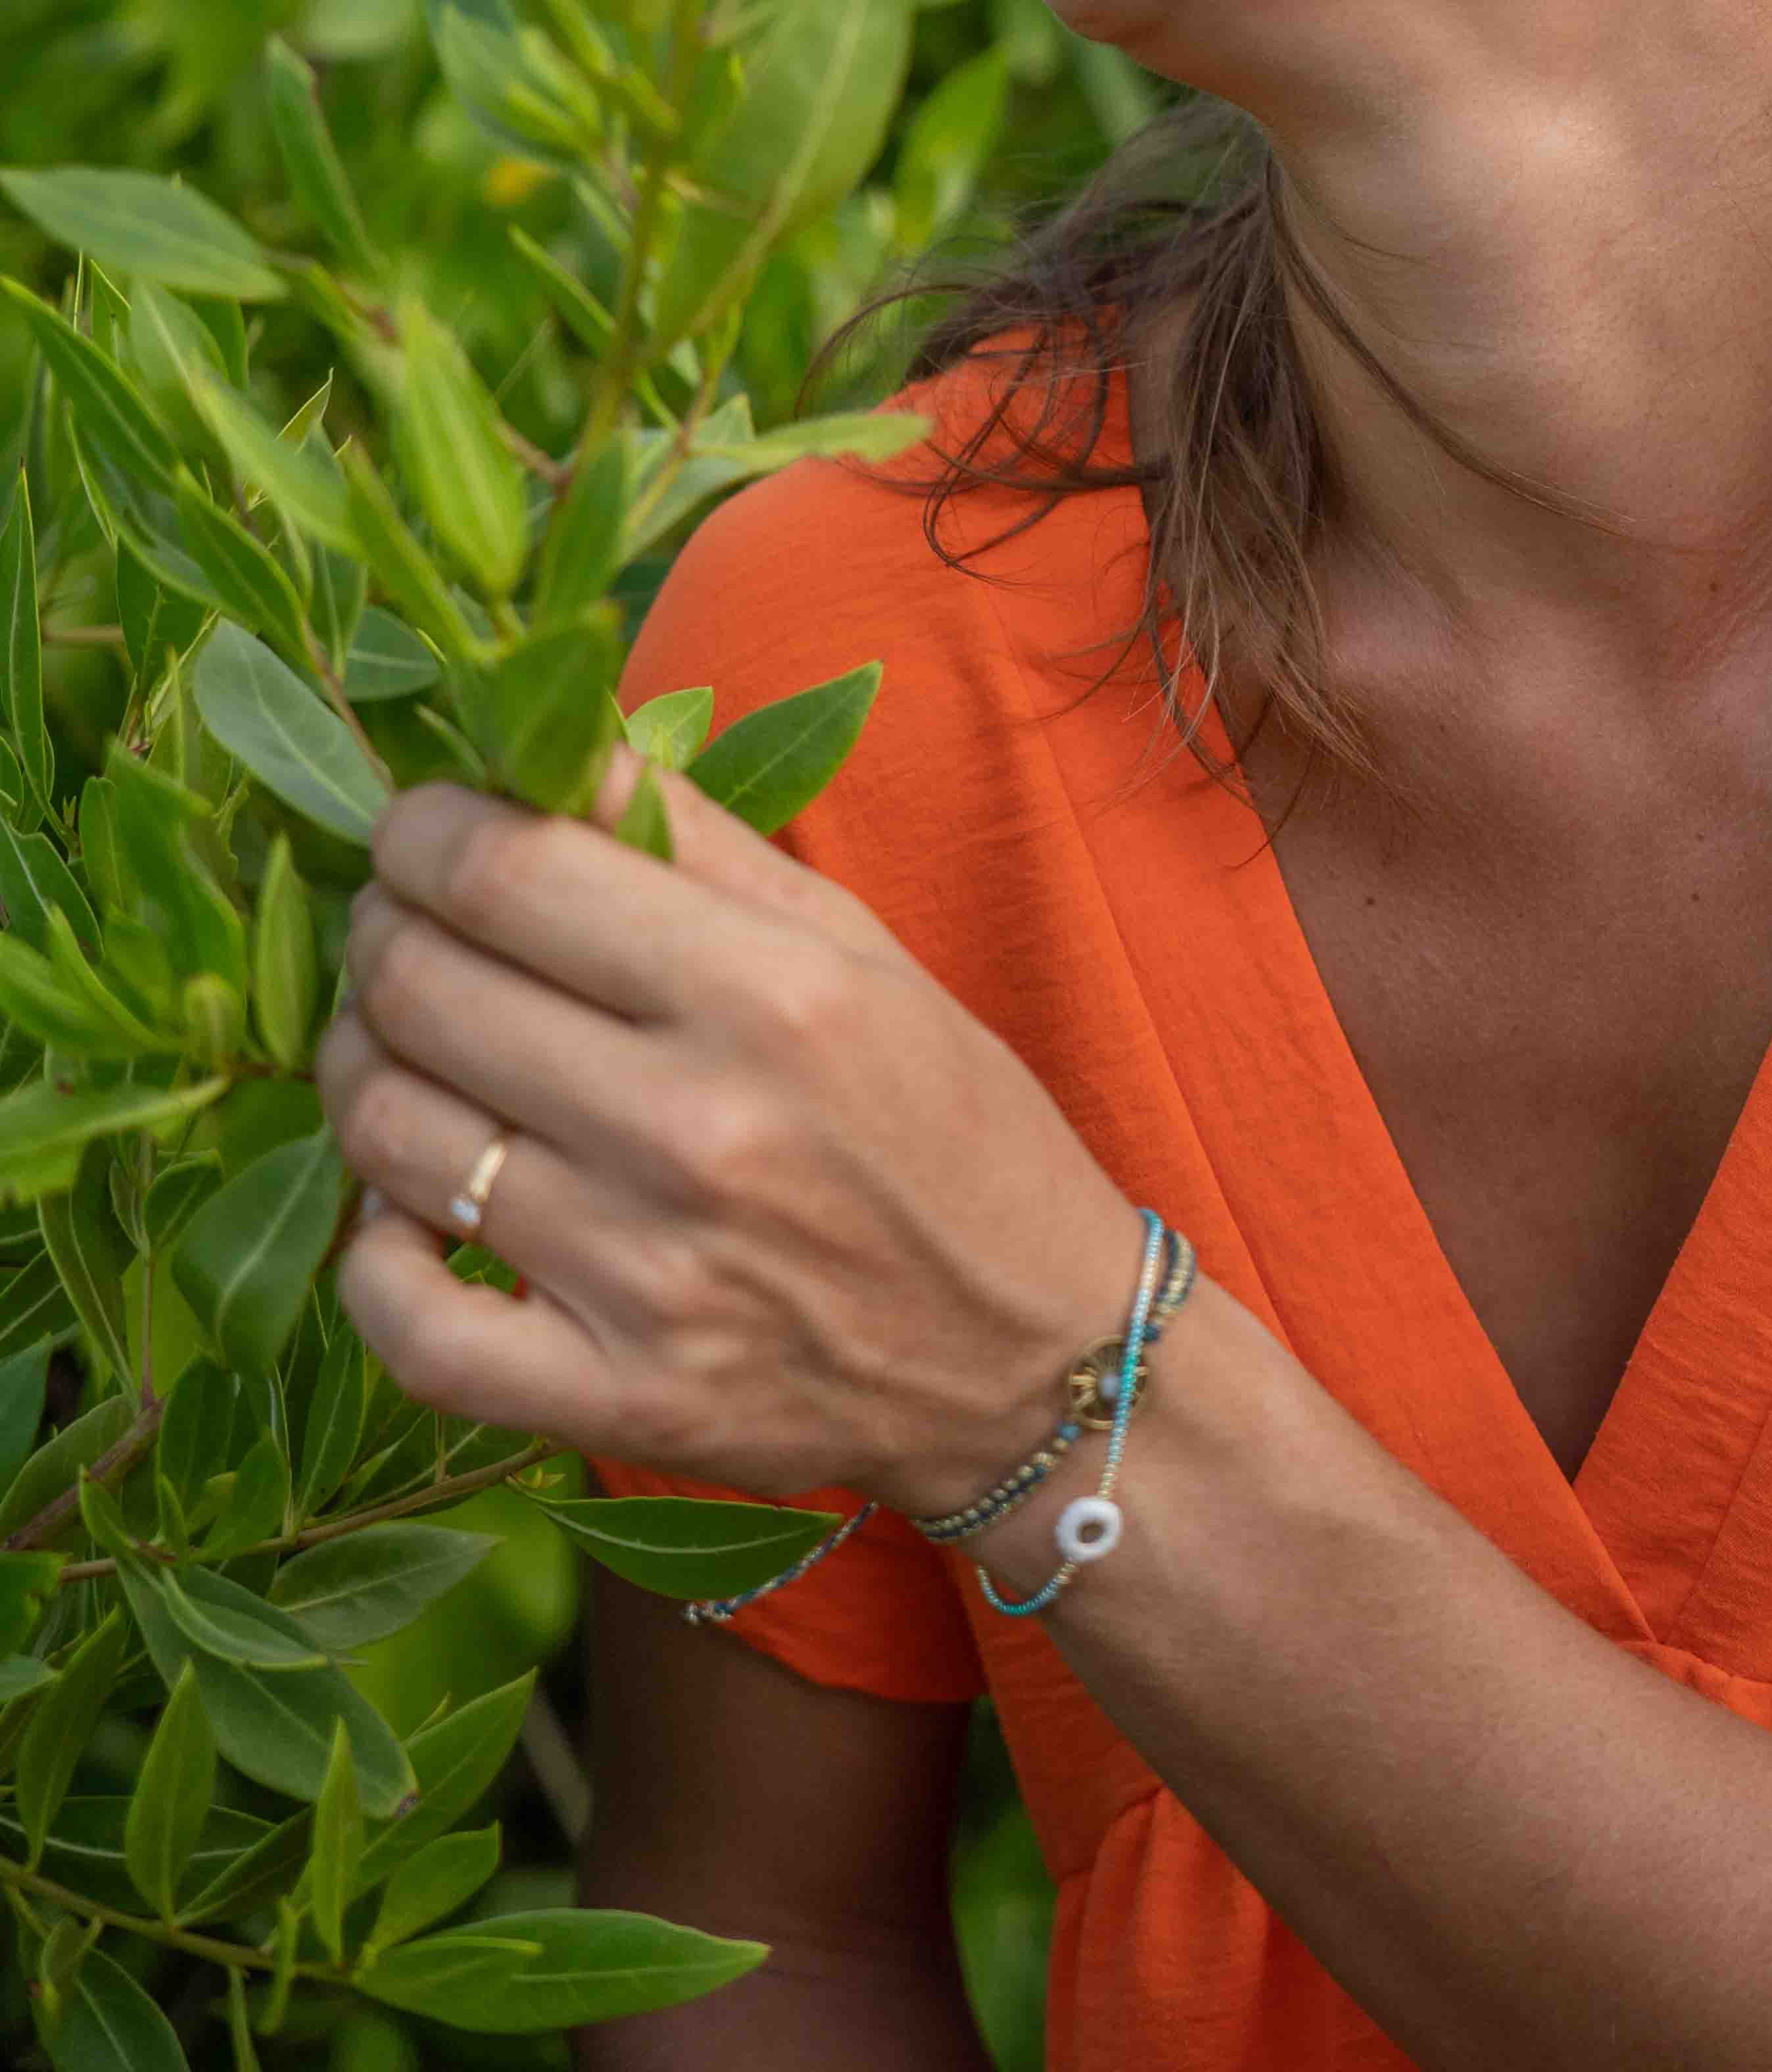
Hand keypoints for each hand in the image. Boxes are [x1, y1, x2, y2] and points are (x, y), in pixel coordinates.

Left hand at [315, 751, 1143, 1513]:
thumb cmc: (951, 1125)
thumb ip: (700, 840)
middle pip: (425, 989)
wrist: (1037, 1356)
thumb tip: (551, 744)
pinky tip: (402, 1205)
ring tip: (392, 1042)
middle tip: (398, 923)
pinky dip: (367, 1258)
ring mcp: (647, 1279)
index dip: (418, 830)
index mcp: (769, 993)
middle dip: (379, 931)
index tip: (412, 826)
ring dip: (360, 1067)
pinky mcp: (616, 1402)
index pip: (505, 871)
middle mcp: (697, 1130)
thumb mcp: (856, 947)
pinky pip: (406, 1324)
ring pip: (394, 1138)